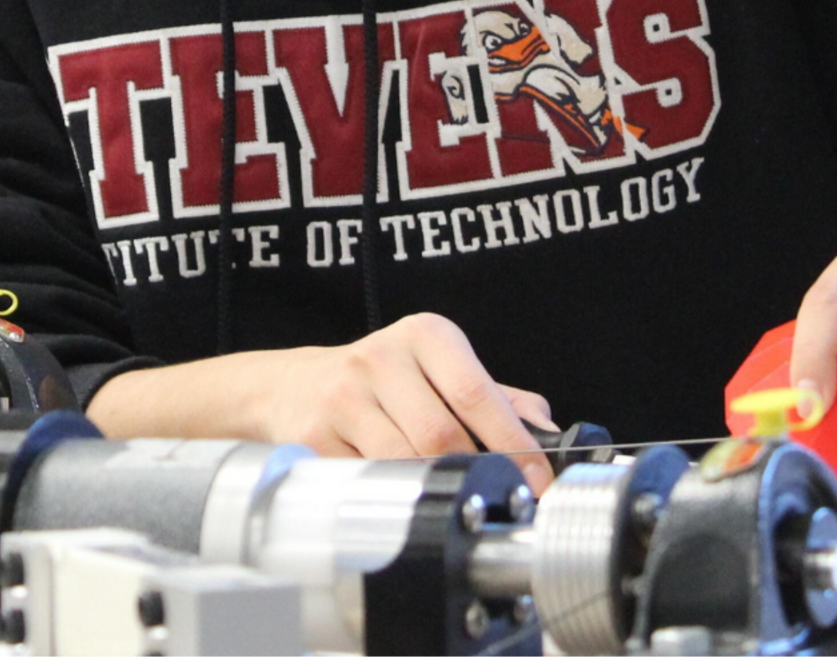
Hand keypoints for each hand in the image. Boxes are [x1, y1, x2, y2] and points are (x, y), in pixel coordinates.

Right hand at [87, 312, 557, 491]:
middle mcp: (383, 356)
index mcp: (426, 335)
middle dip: (472, 476)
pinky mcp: (314, 435)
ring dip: (430, 490)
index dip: (515, 445)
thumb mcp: (436, 370)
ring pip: (404, 463)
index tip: (538, 483)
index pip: (479, 394)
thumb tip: (547, 428)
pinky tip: (393, 495)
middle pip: (442, 436)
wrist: (288, 386)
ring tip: (442, 499)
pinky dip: (388, 496)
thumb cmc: (377, 383)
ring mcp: (344, 395)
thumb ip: (494, 397)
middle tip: (492, 501)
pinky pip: (367, 480)